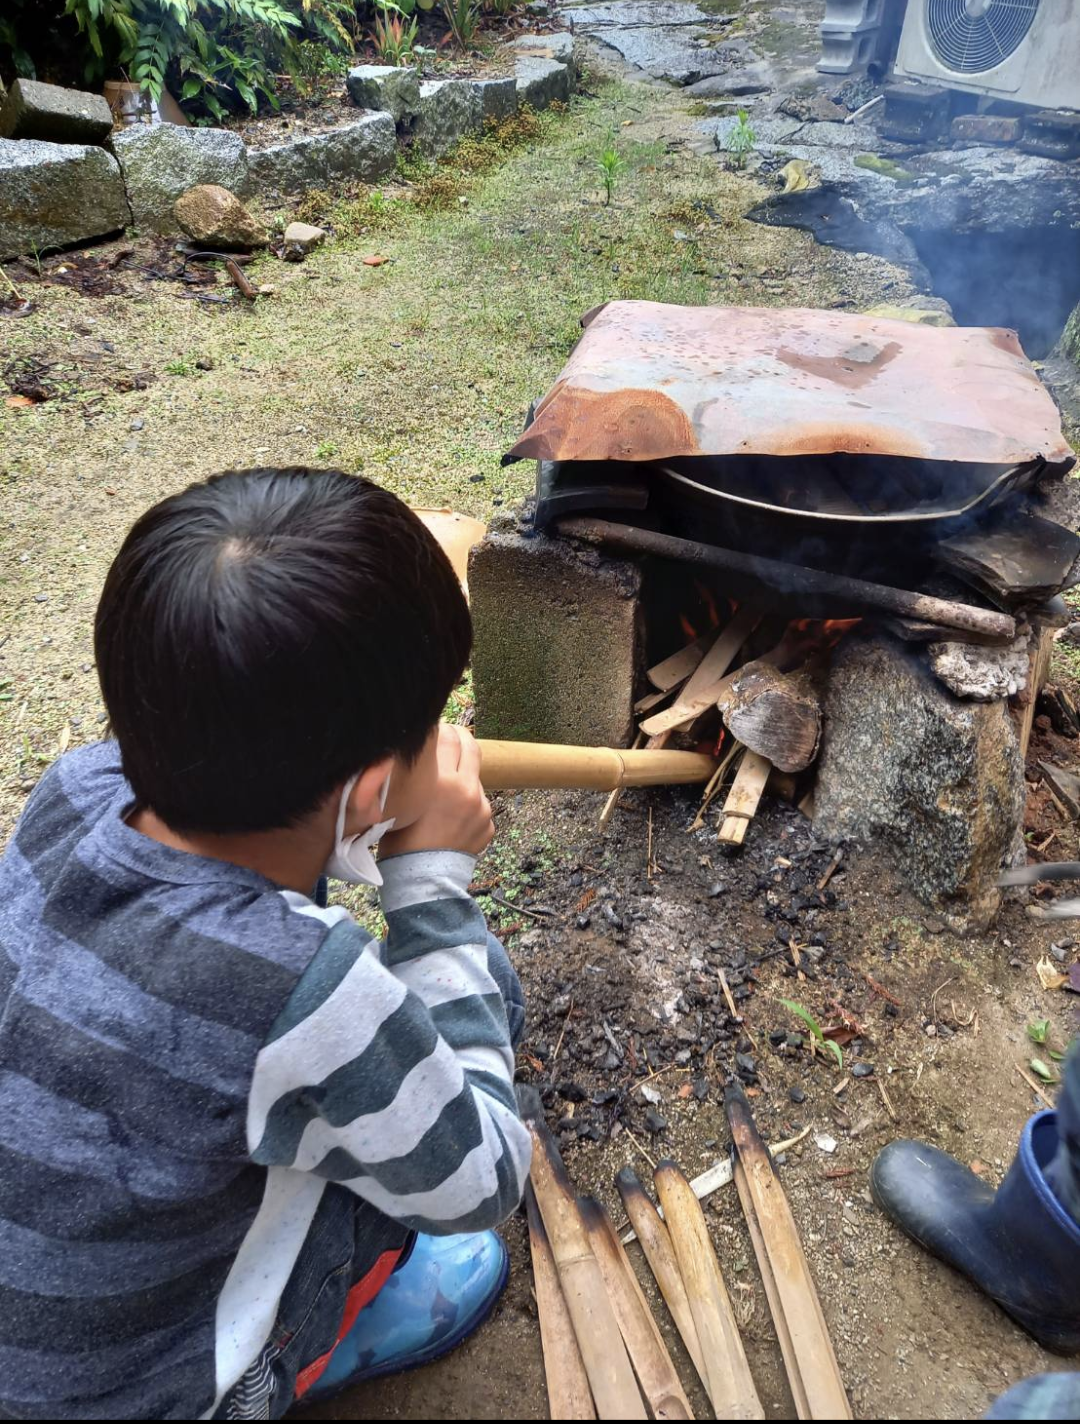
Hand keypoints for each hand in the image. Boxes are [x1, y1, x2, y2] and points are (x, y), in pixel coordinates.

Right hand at [379, 725, 493, 858]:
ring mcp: (481, 807)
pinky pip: (479, 802)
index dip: (439, 728)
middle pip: (470, 745)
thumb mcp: (400, 804)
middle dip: (459, 737)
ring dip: (462, 774)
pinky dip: (467, 804)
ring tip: (444, 788)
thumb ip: (412, 778)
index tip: (432, 731)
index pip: (447, 735)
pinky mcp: (489, 824)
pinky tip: (450, 818)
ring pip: (475, 775)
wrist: (423, 883)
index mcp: (441, 782)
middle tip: (448, 739)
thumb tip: (411, 755)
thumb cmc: (401, 844)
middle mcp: (466, 790)